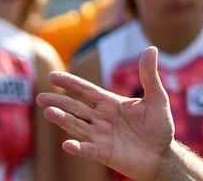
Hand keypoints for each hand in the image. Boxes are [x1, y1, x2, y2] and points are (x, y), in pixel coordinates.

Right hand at [39, 48, 174, 180]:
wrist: (162, 154)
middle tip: (40, 97)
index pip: (86, 91)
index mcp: (110, 103)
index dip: (70, 83)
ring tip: (48, 112)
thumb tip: (150, 48)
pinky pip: (88, 149)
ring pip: (77, 126)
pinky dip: (78, 147)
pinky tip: (67, 144)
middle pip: (76, 108)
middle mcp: (101, 118)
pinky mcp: (104, 153)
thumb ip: (149, 75)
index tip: (52, 76)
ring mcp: (100, 136)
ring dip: (63, 120)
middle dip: (59, 102)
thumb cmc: (159, 125)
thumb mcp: (156, 97)